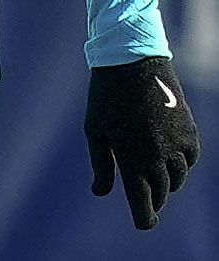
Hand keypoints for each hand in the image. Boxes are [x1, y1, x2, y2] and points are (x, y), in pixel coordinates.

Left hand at [85, 55, 200, 228]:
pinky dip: (182, 165)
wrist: (132, 63)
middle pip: (161, 192)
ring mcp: (176, 144)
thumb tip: (100, 193)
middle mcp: (158, 157)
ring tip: (158, 182)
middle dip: (154, 199)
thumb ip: (101, 165)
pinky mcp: (189, 130)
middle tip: (147, 203)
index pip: (143, 202)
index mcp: (132, 159)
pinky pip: (191, 159)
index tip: (143, 224)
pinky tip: (171, 162)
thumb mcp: (95, 130)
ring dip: (168, 184)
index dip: (144, 218)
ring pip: (178, 178)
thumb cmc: (106, 97)